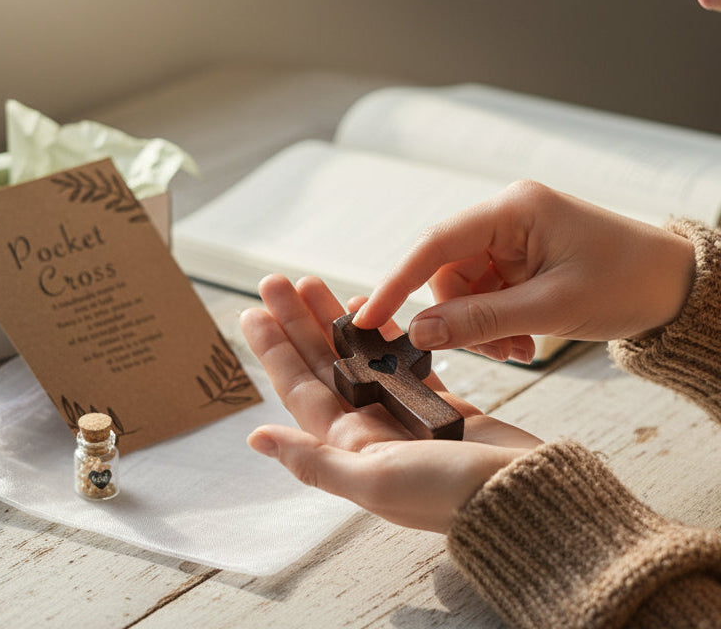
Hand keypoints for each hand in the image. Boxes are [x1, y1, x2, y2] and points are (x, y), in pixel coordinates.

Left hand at [240, 274, 540, 533]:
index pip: (300, 389)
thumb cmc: (451, 495)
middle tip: (276, 282)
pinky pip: (402, 360)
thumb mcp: (375, 481)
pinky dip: (384, 334)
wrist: (527, 498)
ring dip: (333, 321)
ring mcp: (405, 415)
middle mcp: (372, 430)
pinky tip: (367, 308)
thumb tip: (255, 438)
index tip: (253, 311)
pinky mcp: (440, 405)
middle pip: (323, 366)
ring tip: (312, 284)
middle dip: (298, 323)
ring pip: (358, 357)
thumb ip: (315, 460)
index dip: (275, 350)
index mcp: (350, 447)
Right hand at [354, 180, 695, 362]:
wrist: (680, 287)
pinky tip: (522, 341)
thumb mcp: (551, 308)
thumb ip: (479, 321)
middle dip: (460, 316)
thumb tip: (417, 333)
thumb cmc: (629, 283)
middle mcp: (507, 216)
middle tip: (491, 351)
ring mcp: (514, 237)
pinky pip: (488, 292)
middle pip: (448, 270)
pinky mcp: (523, 257)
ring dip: (480, 324)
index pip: (435, 244)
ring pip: (465, 286)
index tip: (370, 317)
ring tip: (516, 350)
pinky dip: (495, 321)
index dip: (398, 282)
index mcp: (513, 210)